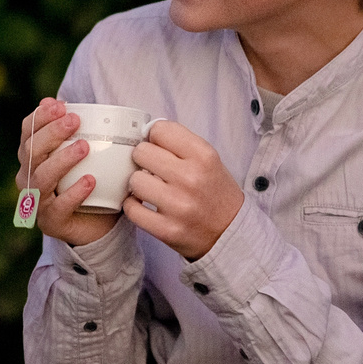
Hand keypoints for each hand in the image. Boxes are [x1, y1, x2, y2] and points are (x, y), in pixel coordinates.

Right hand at [18, 97, 121, 248]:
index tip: (61, 105)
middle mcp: (27, 178)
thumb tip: (71, 104)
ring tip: (84, 147)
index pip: (28, 131)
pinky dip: (74, 193)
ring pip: (41, 177)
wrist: (96, 226)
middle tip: (74, 120)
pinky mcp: (50, 222)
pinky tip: (90, 180)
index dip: (40, 117)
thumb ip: (80, 132)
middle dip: (51, 133)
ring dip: (62, 159)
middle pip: (31, 151)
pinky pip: (59, 207)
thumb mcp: (86, 155)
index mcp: (31, 158)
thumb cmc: (90, 184)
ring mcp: (37, 202)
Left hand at [124, 119, 244, 261]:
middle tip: (152, 169)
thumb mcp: (209, 160)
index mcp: (204, 156)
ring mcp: (178, 206)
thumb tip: (146, 132)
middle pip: (141, 152)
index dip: (155, 137)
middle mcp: (191, 178)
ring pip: (134, 180)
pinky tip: (145, 205)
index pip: (160, 130)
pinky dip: (134, 206)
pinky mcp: (166, 229)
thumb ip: (180, 144)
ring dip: (138, 184)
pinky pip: (131, 209)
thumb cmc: (214, 193)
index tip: (158, 147)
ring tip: (150, 189)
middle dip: (144, 159)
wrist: (231, 233)